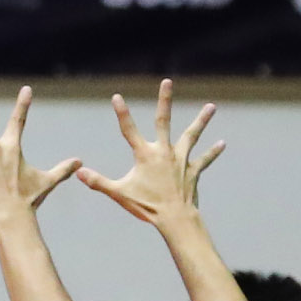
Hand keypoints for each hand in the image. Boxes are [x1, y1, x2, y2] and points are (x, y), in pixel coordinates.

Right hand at [76, 80, 221, 226]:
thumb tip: (79, 172)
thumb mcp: (119, 194)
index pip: (129, 130)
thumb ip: (98, 182)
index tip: (117, 97)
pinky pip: (204, 160)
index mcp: (145, 155)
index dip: (122, 113)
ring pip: (191, 136)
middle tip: (167, 82)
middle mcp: (164, 152)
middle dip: (165, 100)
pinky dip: (213, 152)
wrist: (175, 218)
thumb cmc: (147, 207)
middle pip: (164, 121)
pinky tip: (222, 143)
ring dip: (201, 121)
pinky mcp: (193, 172)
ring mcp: (181, 160)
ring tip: (211, 106)